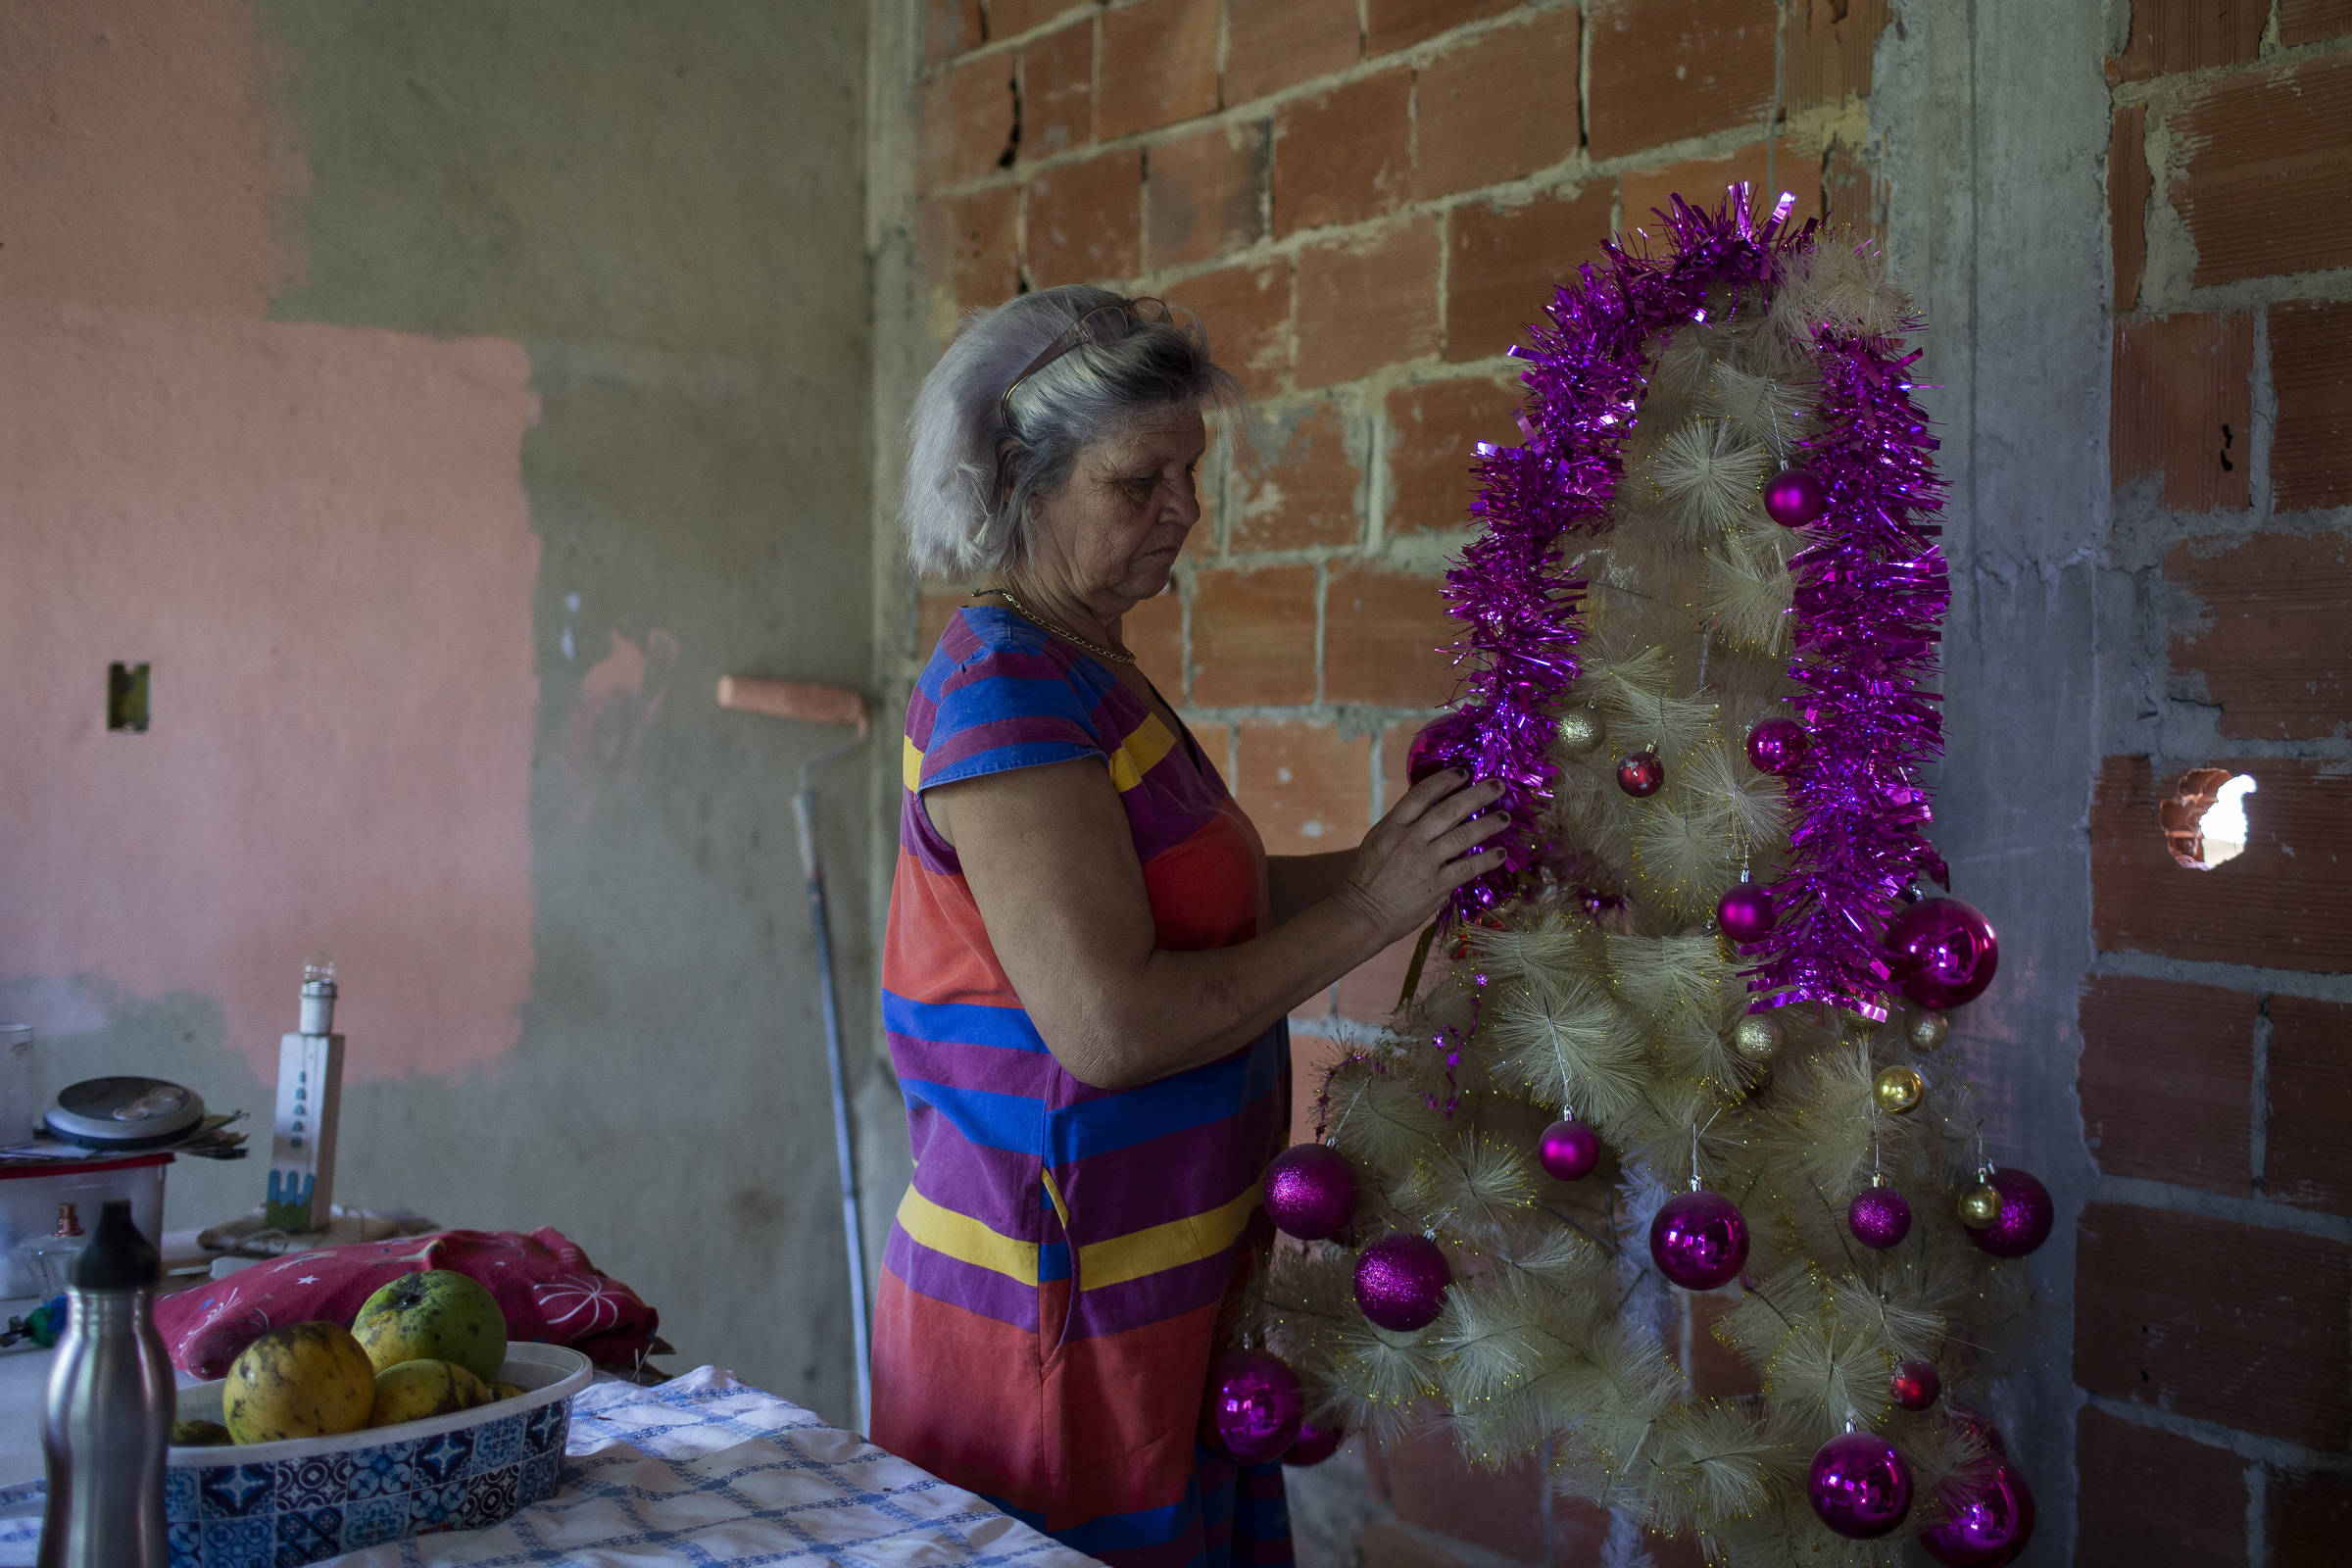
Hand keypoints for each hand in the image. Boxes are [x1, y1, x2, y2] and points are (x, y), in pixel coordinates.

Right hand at [1329, 771, 1509, 948]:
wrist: (1361, 913)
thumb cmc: (1367, 878)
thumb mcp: (1377, 841)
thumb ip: (1402, 825)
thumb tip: (1429, 809)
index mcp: (1392, 826)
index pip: (1422, 794)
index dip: (1445, 780)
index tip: (1464, 772)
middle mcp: (1410, 840)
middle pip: (1449, 810)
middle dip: (1477, 795)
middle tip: (1497, 784)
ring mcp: (1424, 862)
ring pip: (1463, 836)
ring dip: (1488, 824)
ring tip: (1505, 817)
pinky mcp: (1436, 886)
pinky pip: (1467, 868)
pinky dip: (1486, 860)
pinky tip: (1499, 853)